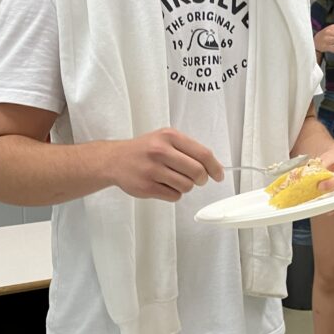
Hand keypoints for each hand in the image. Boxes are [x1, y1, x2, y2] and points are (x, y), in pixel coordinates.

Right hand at [106, 128, 222, 201]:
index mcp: (169, 137)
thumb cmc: (144, 149)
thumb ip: (188, 149)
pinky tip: (163, 185)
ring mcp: (152, 170)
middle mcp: (160, 151)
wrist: (114, 160)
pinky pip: (174, 196)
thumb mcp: (165, 139)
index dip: (215, 167)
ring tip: (174, 179)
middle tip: (197, 179)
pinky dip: (173, 193)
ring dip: (185, 186)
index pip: (202, 154)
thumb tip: (214, 166)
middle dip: (201, 179)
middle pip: (197, 172)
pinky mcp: (147, 187)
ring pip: (186, 186)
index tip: (219, 175)